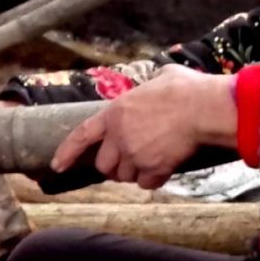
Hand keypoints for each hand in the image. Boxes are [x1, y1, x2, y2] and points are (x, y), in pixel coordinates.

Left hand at [49, 66, 236, 188]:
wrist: (203, 108)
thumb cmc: (185, 88)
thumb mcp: (160, 77)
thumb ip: (149, 85)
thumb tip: (157, 81)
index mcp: (114, 113)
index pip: (81, 136)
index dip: (67, 152)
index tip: (56, 166)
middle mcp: (119, 137)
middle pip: (104, 165)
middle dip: (114, 166)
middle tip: (128, 160)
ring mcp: (135, 155)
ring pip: (125, 177)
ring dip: (134, 172)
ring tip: (151, 159)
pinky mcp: (153, 169)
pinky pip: (147, 183)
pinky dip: (154, 179)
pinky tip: (165, 167)